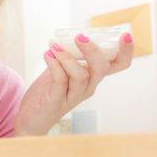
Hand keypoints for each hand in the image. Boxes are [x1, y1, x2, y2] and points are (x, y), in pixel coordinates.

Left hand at [13, 33, 134, 135]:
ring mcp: (73, 96)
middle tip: (80, 37)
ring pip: (81, 76)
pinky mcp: (56, 102)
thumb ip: (67, 57)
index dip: (126, 52)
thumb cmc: (47, 93)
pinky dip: (55, 66)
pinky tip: (48, 55)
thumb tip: (66, 37)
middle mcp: (88, 88)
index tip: (125, 36)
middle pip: (101, 69)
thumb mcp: (60, 71)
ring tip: (55, 47)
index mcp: (93, 78)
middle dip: (93, 51)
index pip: (118, 65)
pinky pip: (60, 81)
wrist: (31, 120)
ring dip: (68, 58)